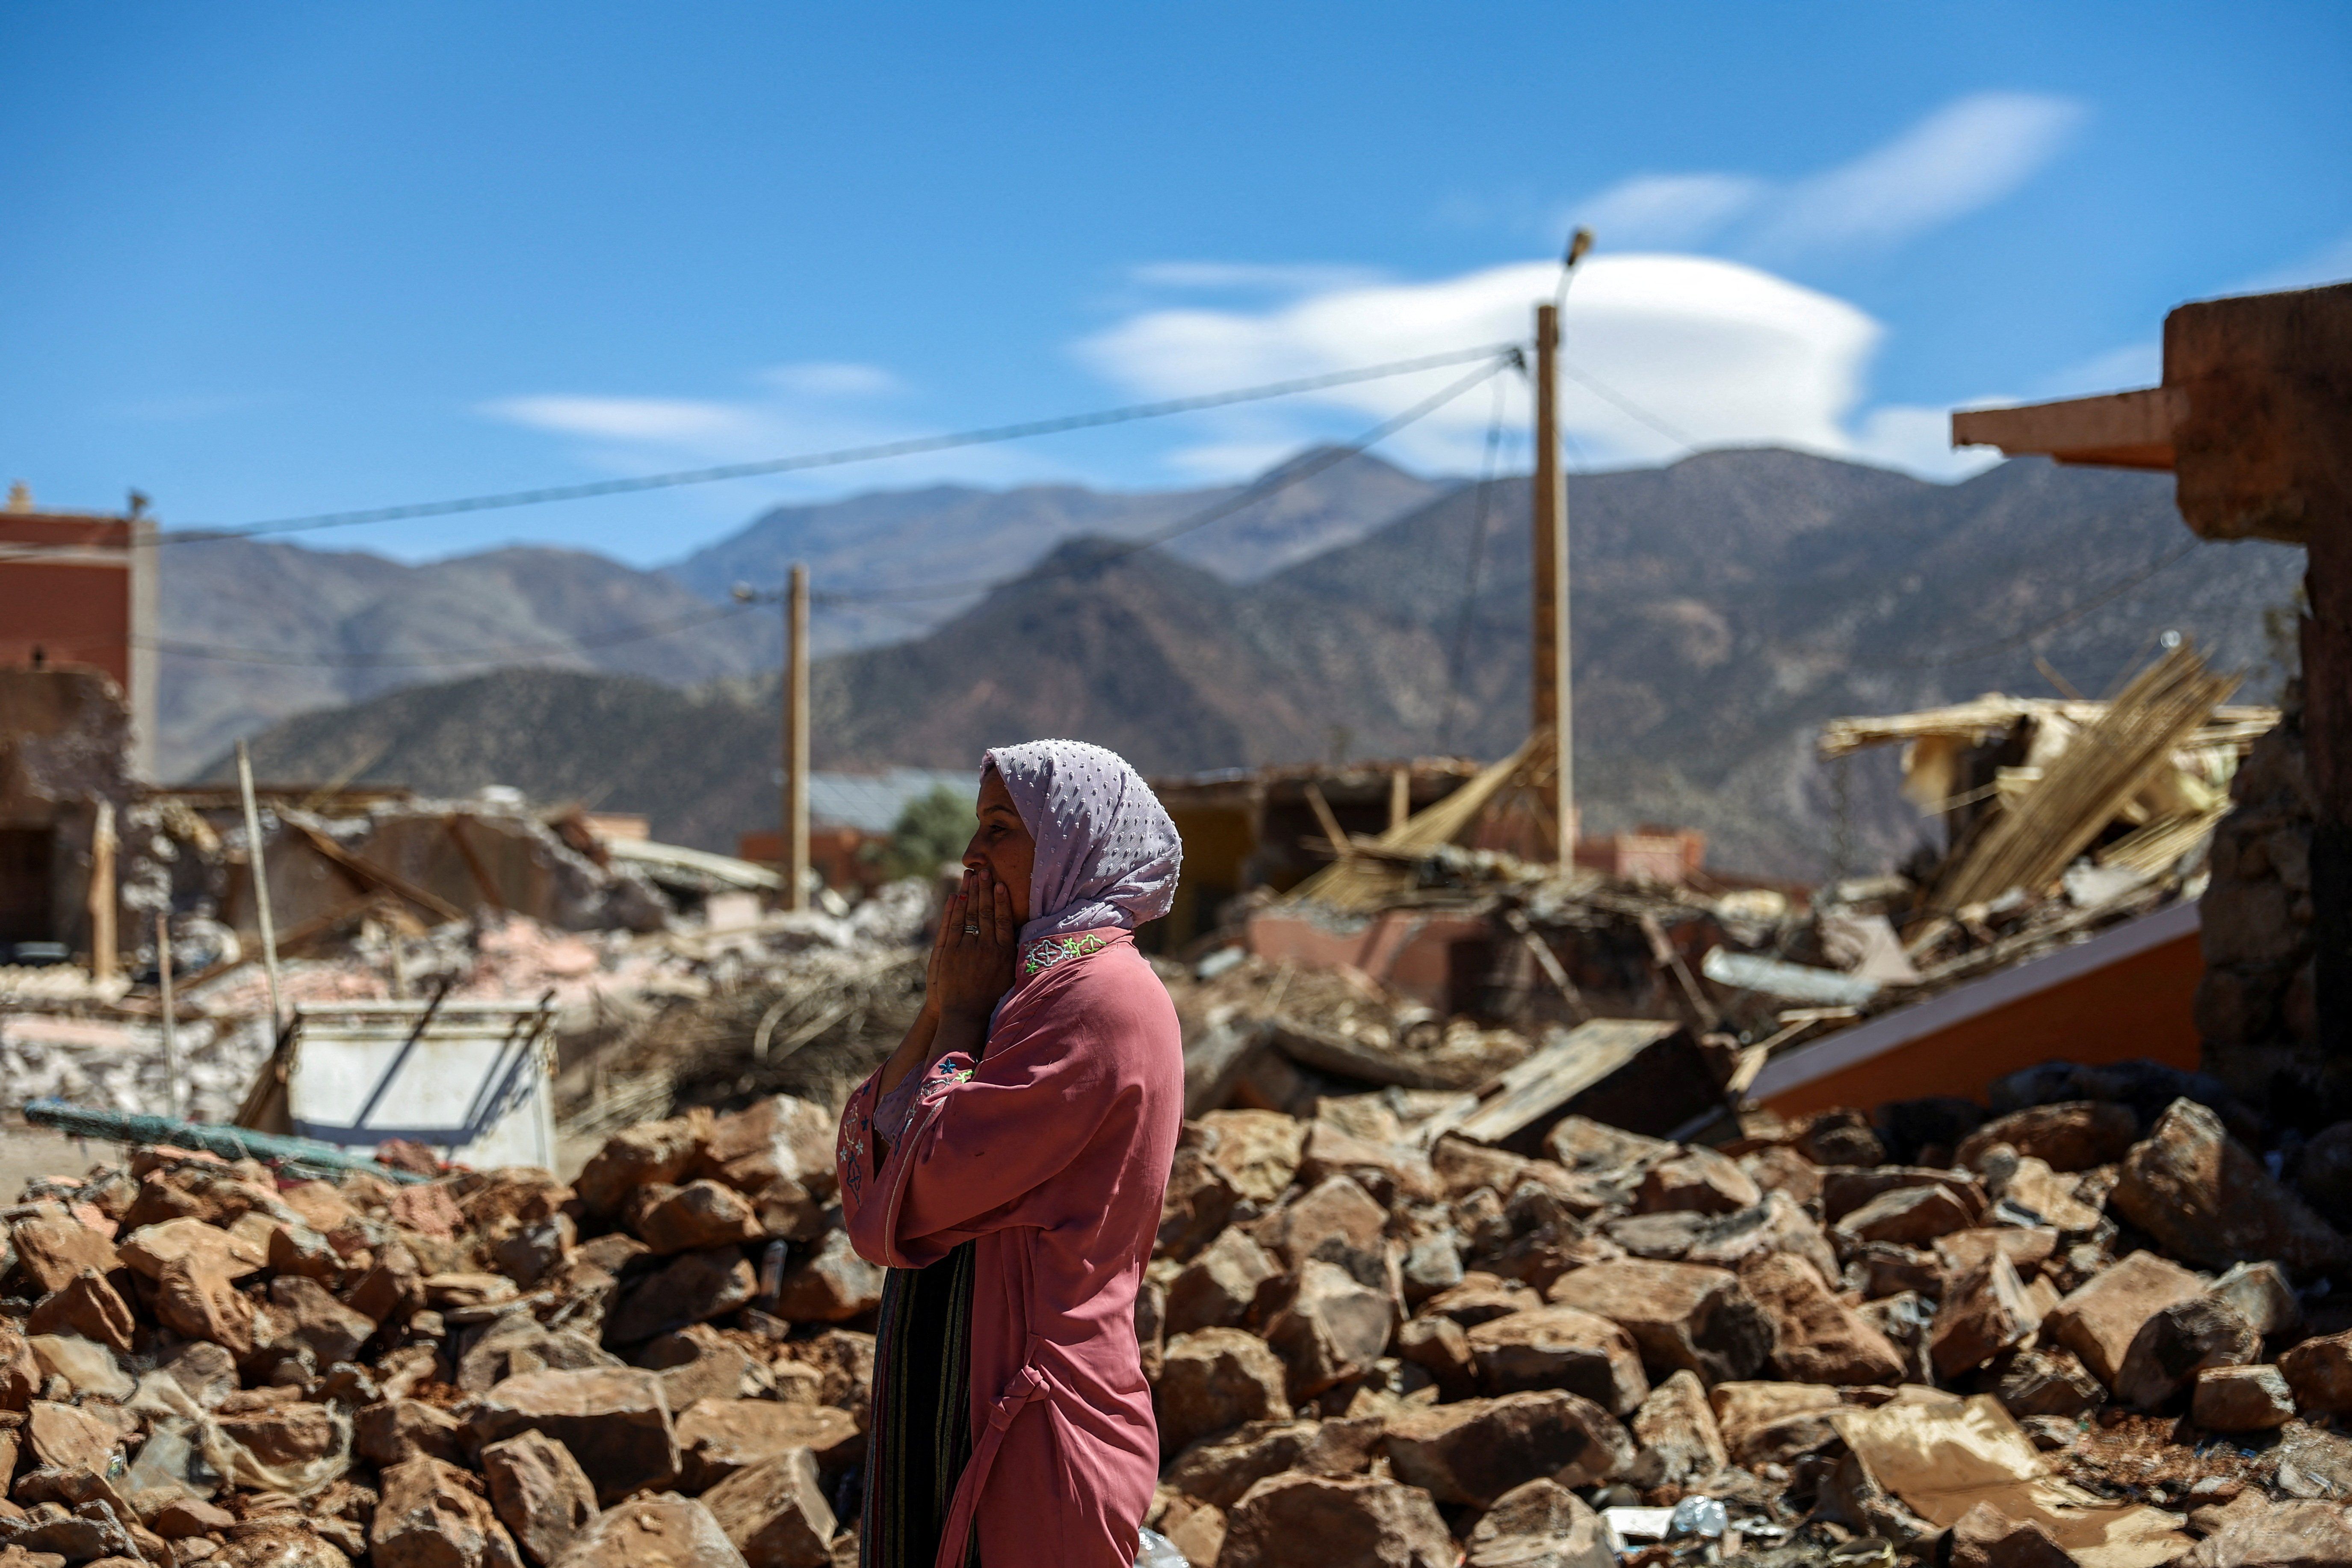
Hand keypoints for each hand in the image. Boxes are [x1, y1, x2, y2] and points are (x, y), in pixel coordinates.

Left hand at [932, 866, 1017, 1023]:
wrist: (966, 1015)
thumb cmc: (992, 997)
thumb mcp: (1010, 975)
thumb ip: (1014, 954)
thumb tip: (1024, 935)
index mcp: (1003, 953)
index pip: (1003, 920)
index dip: (1001, 900)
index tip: (1001, 884)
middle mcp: (986, 948)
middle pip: (985, 912)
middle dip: (985, 889)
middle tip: (985, 870)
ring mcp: (966, 949)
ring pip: (968, 915)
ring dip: (970, 893)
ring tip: (971, 876)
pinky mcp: (949, 953)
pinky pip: (952, 926)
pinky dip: (954, 909)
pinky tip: (956, 896)